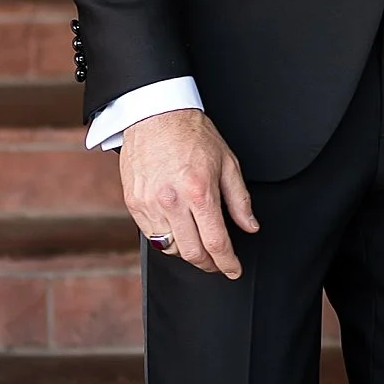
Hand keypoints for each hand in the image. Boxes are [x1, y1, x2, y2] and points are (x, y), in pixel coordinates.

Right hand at [118, 108, 258, 277]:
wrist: (154, 113)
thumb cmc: (191, 133)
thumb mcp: (227, 162)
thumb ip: (239, 199)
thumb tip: (250, 226)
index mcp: (199, 191)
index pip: (216, 242)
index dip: (228, 263)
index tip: (233, 269)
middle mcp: (172, 201)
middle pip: (192, 253)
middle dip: (209, 265)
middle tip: (218, 263)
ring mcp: (149, 204)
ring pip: (170, 249)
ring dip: (187, 252)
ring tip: (198, 245)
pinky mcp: (134, 202)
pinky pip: (151, 235)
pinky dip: (167, 239)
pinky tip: (177, 230)